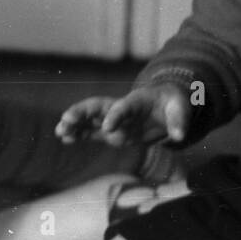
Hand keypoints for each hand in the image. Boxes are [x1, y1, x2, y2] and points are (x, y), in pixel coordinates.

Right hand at [55, 83, 190, 147]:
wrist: (166, 104)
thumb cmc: (173, 103)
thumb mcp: (181, 108)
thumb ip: (179, 121)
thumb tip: (179, 136)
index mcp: (138, 101)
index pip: (124, 107)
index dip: (115, 116)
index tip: (107, 128)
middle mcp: (121, 108)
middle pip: (98, 107)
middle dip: (82, 113)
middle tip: (66, 119)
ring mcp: (114, 119)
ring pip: (90, 119)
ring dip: (75, 124)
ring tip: (59, 132)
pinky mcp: (112, 131)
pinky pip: (92, 132)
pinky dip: (79, 134)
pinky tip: (65, 138)